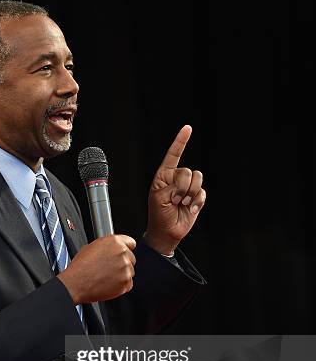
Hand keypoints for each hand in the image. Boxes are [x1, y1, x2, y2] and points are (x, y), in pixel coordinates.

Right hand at [58, 235, 135, 303]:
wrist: (76, 283)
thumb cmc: (80, 267)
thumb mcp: (92, 247)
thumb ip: (108, 246)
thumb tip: (112, 249)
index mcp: (115, 242)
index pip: (131, 243)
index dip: (126, 248)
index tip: (124, 253)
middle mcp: (122, 253)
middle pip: (131, 258)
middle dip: (122, 263)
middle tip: (110, 268)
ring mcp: (126, 268)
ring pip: (130, 271)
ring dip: (122, 274)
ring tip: (106, 277)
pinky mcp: (126, 282)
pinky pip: (128, 284)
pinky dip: (121, 286)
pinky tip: (109, 284)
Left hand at [145, 125, 205, 254]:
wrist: (167, 232)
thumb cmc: (158, 214)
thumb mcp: (159, 197)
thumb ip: (172, 186)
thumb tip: (186, 186)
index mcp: (164, 175)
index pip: (173, 155)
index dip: (181, 141)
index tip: (188, 128)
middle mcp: (177, 178)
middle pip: (187, 171)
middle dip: (182, 187)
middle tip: (175, 200)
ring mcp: (188, 187)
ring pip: (198, 179)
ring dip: (190, 194)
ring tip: (181, 204)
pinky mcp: (197, 197)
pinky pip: (202, 192)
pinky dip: (196, 201)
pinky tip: (190, 208)